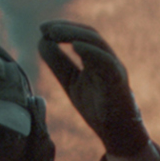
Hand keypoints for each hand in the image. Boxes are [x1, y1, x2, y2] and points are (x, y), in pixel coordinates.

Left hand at [36, 20, 150, 156]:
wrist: (116, 133)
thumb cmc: (96, 107)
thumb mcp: (70, 81)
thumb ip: (58, 63)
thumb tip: (42, 41)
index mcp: (97, 58)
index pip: (82, 35)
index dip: (64, 28)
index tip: (43, 28)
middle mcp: (107, 59)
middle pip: (90, 34)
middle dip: (67, 28)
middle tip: (46, 29)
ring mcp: (114, 69)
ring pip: (98, 44)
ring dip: (75, 36)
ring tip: (55, 33)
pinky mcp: (118, 82)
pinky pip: (107, 63)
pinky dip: (92, 52)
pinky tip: (76, 47)